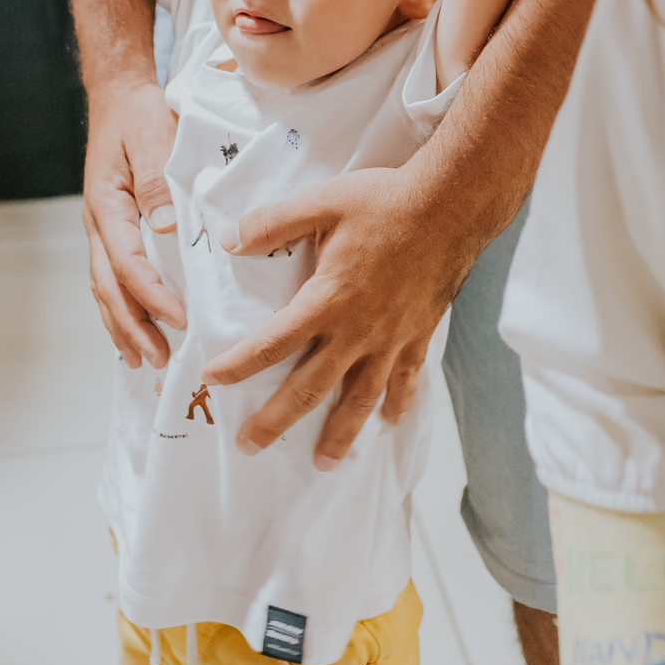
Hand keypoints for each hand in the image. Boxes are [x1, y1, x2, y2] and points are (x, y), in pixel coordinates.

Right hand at [82, 75, 183, 369]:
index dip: (153, 296)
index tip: (180, 319)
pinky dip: (120, 307)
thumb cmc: (139, 115)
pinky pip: (110, 277)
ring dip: (124, 326)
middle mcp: (97, 224)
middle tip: (161, 361)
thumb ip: (158, 181)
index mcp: (107, 205)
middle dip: (134, 327)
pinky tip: (136, 329)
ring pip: (105, 288)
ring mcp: (100, 229)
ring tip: (146, 360)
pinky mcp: (111, 230)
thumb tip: (166, 227)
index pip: (129, 263)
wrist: (118, 97)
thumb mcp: (152, 136)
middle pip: (109, 288)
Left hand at [202, 162, 468, 466]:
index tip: (212, 379)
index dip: (240, 364)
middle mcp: (358, 331)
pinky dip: (398, 403)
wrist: (451, 206)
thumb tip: (228, 239)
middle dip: (276, 421)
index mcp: (328, 300)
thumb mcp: (321, 203)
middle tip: (250, 446)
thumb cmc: (384, 202)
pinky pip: (407, 380)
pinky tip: (390, 422)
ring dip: (339, 434)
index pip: (273, 343)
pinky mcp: (419, 334)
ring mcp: (392, 339)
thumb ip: (273, 223)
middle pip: (310, 388)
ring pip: (360, 399)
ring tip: (323, 463)